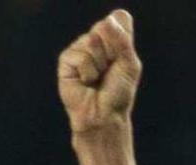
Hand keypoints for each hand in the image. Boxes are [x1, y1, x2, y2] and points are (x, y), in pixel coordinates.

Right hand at [58, 9, 141, 133]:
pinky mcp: (66, 60)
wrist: (104, 114)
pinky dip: (88, 72)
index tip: (122, 59)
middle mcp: (95, 40)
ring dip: (100, 64)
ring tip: (97, 78)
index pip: (117, 20)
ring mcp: (79, 49)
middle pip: (103, 27)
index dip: (122, 39)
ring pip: (91, 42)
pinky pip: (80, 57)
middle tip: (109, 70)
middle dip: (112, 53)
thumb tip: (108, 19)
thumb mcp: (129, 64)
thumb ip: (122, 40)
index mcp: (113, 39)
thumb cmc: (119, 92)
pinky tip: (86, 82)